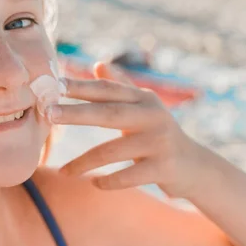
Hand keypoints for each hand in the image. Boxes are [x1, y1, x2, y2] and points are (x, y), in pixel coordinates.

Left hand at [51, 62, 206, 198]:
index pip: (107, 90)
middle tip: (49, 114)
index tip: (55, 84)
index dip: (81, 86)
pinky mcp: (163, 168)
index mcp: (144, 99)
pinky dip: (109, 181)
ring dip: (84, 162)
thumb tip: (98, 63)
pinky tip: (94, 183)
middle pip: (108, 113)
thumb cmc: (158, 133)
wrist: (196, 167)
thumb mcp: (144, 107)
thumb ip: (121, 86)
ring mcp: (159, 142)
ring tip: (63, 171)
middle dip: (76, 113)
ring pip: (112, 151)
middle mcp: (153, 116)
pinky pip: (128, 176)